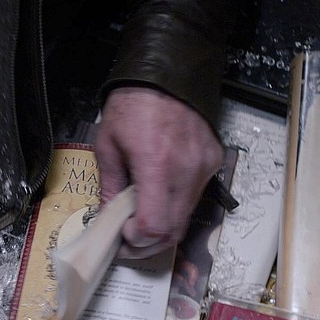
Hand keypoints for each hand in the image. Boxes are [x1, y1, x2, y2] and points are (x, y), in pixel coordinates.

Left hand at [95, 87, 222, 258]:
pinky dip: (175, 206)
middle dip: (147, 243)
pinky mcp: (213, 163)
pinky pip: (195, 197)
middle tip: (127, 239)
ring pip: (186, 218)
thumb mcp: (107, 145)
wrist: (167, 76)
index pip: (154, 226)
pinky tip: (158, 195)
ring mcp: (204, 168)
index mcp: (156, 165)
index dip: (136, 241)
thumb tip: (106, 218)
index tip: (121, 237)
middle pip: (172, 232)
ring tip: (139, 217)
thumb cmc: (132, 105)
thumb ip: (110, 186)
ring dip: (162, 227)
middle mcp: (186, 171)